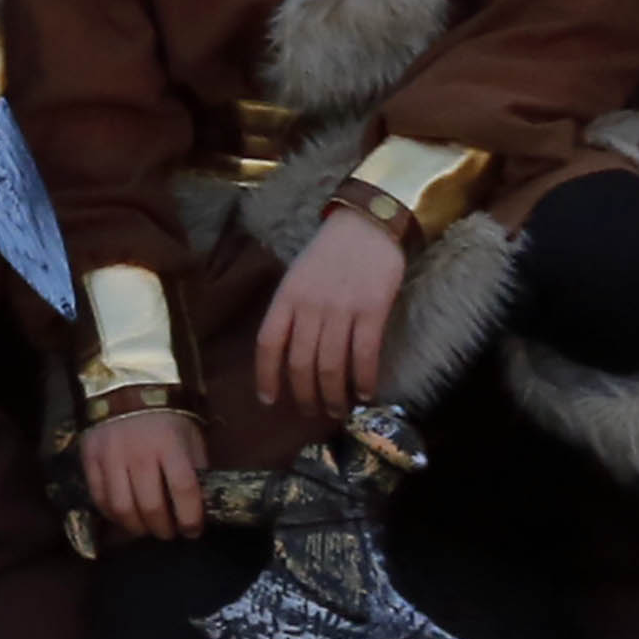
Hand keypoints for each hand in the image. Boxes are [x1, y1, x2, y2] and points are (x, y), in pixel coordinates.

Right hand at [81, 406, 208, 542]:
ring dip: (137, 527)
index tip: (193, 531)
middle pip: (151, 506)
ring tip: (146, 529)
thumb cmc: (166, 415)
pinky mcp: (90, 458)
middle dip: (164, 529)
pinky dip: (112, 514)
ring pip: (122, 507)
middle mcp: (139, 453)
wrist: (126, 384)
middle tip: (169, 533)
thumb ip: (195, 468)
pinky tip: (124, 516)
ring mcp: (111, 456)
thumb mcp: (190, 436)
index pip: (183, 491)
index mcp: (170, 445)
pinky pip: (99, 497)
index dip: (190, 518)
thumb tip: (201, 504)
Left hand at [257, 204, 412, 411]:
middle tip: (311, 412)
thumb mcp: (298, 277)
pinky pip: (364, 356)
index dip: (266, 376)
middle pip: (300, 363)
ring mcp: (341, 309)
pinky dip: (364, 380)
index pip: (268, 344)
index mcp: (286, 297)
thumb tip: (287, 355)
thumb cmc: (330, 254)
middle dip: (304, 395)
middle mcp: (309, 306)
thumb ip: (292, 311)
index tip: (268, 400)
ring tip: (337, 411)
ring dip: (333, 395)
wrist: (367, 225)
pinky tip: (365, 394)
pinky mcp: (372, 311)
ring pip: (331, 366)